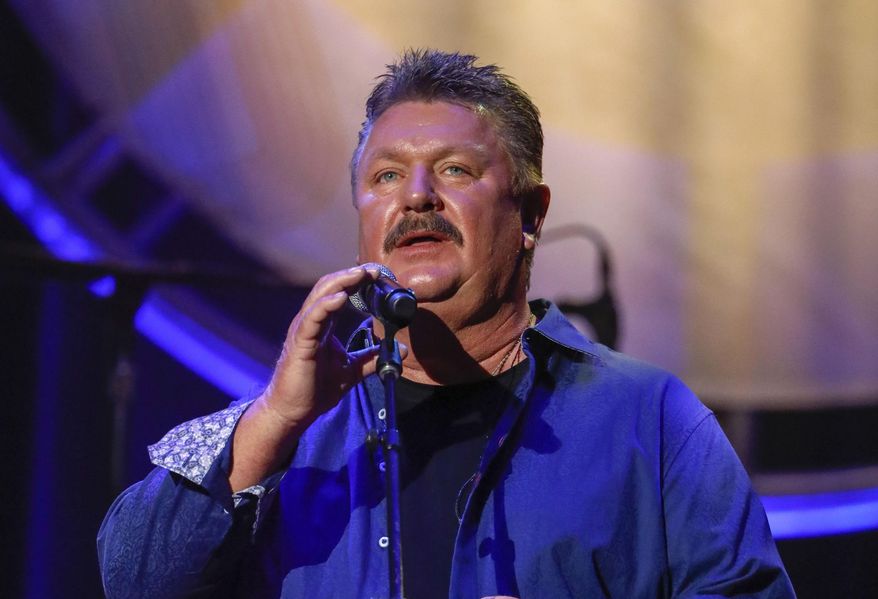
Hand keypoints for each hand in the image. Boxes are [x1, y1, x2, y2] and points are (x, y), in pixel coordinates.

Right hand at [258, 265, 383, 431]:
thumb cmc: (316, 389)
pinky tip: (340, 296)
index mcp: (323, 325)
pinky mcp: (300, 343)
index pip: (339, 293)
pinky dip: (326, 304)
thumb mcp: (352, 370)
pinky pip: (312, 318)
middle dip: (352, 275)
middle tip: (374, 269)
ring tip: (361, 273)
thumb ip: (372, 358)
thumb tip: (399, 350)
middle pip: (329, 287)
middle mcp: (312, 322)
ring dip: (341, 282)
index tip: (378, 275)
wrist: (293, 411)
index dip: (357, 281)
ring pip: (320, 296)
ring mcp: (304, 330)